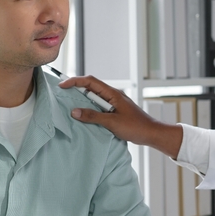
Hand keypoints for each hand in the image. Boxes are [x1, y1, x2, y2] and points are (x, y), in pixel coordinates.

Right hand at [59, 75, 182, 158]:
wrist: (152, 134)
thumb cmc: (136, 127)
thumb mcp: (112, 122)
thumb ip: (93, 116)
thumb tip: (74, 111)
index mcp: (113, 93)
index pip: (90, 81)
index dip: (75, 81)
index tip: (62, 86)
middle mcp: (113, 95)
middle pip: (91, 87)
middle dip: (76, 88)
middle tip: (62, 94)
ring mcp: (114, 103)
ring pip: (94, 97)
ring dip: (82, 99)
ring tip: (69, 104)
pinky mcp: (115, 110)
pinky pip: (99, 106)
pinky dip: (90, 108)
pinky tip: (84, 115)